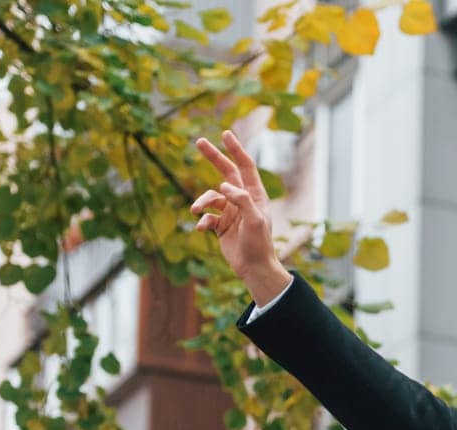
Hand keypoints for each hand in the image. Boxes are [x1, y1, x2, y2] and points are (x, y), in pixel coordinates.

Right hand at [192, 129, 293, 304]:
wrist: (254, 268)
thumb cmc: (259, 243)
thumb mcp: (255, 220)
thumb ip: (241, 200)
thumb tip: (223, 185)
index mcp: (254, 195)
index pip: (245, 166)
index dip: (236, 149)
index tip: (225, 134)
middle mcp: (242, 200)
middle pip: (225, 172)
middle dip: (213, 157)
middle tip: (199, 141)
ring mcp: (230, 212)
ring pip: (210, 197)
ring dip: (202, 201)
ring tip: (196, 209)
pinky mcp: (220, 226)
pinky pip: (206, 217)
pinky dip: (201, 220)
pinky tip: (201, 228)